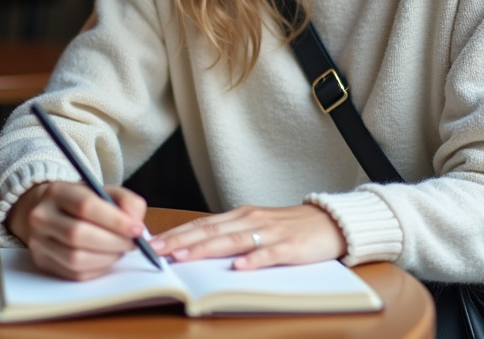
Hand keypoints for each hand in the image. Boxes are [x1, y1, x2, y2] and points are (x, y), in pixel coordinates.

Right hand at [7, 181, 148, 280]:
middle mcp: (41, 217)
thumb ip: (127, 202)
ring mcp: (38, 243)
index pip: (85, 206)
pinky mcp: (43, 263)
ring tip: (120, 250)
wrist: (49, 212)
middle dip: (113, 242)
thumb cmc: (82, 202)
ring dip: (107, 258)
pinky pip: (75, 273)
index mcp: (57, 192)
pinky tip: (106, 259)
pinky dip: (98, 269)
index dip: (115, 220)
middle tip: (133, 244)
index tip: (137, 229)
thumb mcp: (104, 191)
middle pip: (78, 235)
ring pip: (75, 258)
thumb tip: (137, 226)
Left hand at [149, 204, 346, 270]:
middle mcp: (251, 220)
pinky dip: (253, 260)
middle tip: (157, 251)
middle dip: (181, 241)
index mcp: (240, 216)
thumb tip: (196, 250)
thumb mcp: (256, 227)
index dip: (177, 234)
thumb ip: (231, 235)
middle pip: (211, 231)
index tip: (153, 243)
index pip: (202, 224)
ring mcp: (271, 232)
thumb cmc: (290, 227)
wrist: (330, 222)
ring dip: (206, 249)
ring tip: (184, 257)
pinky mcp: (290, 246)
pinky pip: (269, 253)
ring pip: (233, 240)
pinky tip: (238, 267)